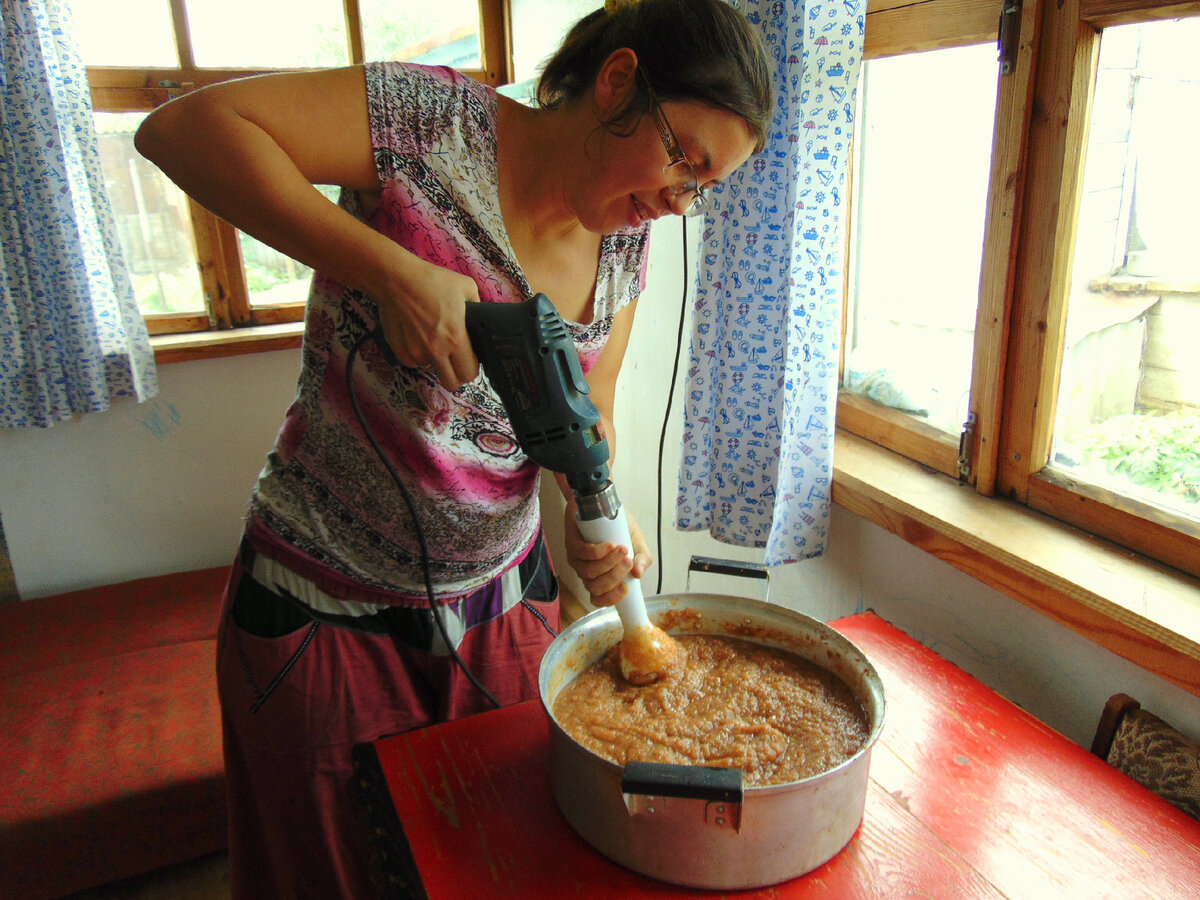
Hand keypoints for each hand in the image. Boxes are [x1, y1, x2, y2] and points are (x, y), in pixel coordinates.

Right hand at [375, 257, 481, 389]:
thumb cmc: (432, 281)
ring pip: (431, 370)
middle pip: (451, 383)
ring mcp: (415, 352)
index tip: (469, 359)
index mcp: (455, 339)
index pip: (469, 373)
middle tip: (454, 360)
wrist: (397, 279)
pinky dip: (417, 354)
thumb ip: (478, 305)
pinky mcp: (399, 350)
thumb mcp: (466, 287)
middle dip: (455, 375)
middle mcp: (435, 351)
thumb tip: (482, 317)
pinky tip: (417, 336)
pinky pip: (413, 362)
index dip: (471, 368)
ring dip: (434, 361)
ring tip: (432, 339)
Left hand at [563, 506, 652, 606]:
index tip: (626, 588)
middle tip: (628, 562)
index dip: (611, 599)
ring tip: (623, 550)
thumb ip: (643, 558)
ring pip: (589, 571)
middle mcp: (586, 571)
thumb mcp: (637, 542)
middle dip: (614, 577)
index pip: (599, 598)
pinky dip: (598, 551)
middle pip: (594, 587)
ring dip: (608, 563)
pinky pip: (582, 553)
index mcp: (601, 576)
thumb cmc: (619, 526)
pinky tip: (610, 545)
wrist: (604, 502)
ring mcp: (577, 558)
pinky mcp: (571, 542)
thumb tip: (638, 573)